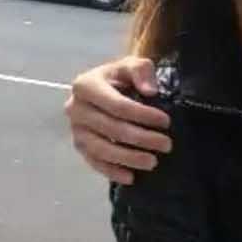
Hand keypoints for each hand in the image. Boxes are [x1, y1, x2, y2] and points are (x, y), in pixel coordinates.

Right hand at [64, 57, 173, 184]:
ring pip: (101, 149)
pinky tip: (131, 177)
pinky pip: (94, 162)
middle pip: (111, 128)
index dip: (143, 115)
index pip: (117, 105)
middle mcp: (75, 108)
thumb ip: (142, 71)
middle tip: (167, 145)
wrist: (107, 87)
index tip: (166, 122)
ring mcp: (75, 129)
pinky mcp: (79, 146)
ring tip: (152, 162)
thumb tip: (150, 92)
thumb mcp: (133, 64)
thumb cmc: (122, 77)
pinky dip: (111, 171)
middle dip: (142, 138)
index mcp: (85, 85)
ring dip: (128, 158)